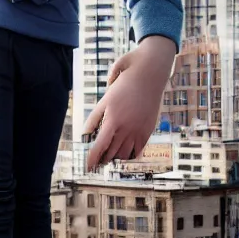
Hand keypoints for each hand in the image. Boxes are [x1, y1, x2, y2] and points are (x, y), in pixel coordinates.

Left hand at [82, 36, 175, 169]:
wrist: (151, 70)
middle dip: (102, 159)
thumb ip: (96, 114)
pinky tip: (125, 154)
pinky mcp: (148, 128)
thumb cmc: (126, 78)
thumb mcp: (106, 94)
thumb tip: (87, 131)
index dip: (92, 158)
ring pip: (125, 153)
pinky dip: (130, 155)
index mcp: (112, 115)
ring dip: (116, 158)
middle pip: (112, 152)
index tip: (88, 167)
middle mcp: (126, 125)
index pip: (100, 144)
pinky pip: (139, 149)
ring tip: (109, 158)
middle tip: (96, 161)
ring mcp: (138, 128)